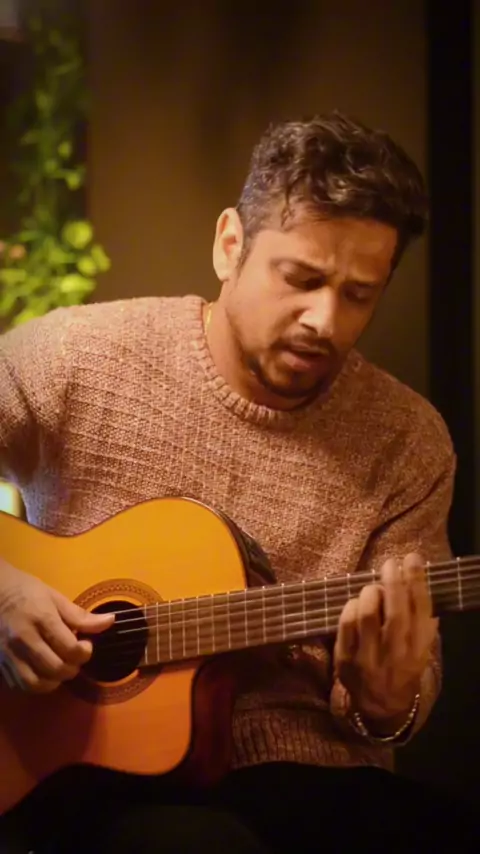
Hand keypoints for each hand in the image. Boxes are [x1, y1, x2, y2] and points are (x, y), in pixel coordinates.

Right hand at [0, 561, 113, 692]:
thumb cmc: (26, 591)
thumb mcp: (55, 597)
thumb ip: (80, 615)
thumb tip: (109, 622)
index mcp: (41, 618)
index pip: (70, 648)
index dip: (85, 651)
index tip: (86, 644)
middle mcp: (24, 639)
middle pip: (56, 668)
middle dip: (73, 667)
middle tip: (75, 657)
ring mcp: (9, 654)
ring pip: (37, 683)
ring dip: (55, 681)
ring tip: (60, 668)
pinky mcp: (0, 663)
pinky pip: (21, 685)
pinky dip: (36, 685)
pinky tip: (43, 673)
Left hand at [334, 553, 436, 727]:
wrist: (381, 705)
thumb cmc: (402, 667)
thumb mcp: (420, 650)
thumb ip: (422, 622)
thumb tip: (419, 581)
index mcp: (418, 651)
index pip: (421, 612)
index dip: (417, 582)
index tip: (413, 560)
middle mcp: (396, 656)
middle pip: (396, 614)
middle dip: (393, 583)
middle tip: (390, 564)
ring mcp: (369, 659)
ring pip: (368, 617)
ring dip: (369, 594)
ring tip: (372, 588)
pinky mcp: (345, 660)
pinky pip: (346, 625)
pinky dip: (351, 607)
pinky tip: (356, 603)